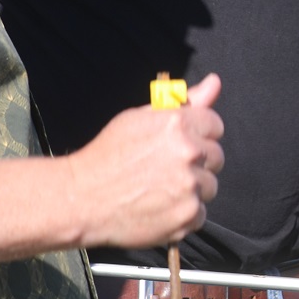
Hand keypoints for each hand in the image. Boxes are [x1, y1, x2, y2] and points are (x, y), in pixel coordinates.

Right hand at [67, 73, 224, 247]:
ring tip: (161, 190)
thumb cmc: (107, 156)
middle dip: (198, 162)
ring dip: (192, 190)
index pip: (215, 125)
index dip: (200, 135)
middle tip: (167, 169)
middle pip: (216, 157)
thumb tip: (214, 83)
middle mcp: (188, 153)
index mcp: (178, 124)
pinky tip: (160, 208)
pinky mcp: (187, 215)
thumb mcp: (140, 118)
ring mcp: (190, 186)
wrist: (83, 198)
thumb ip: (184, 102)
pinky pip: (200, 214)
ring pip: (210, 186)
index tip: (184, 144)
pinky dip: (184, 214)